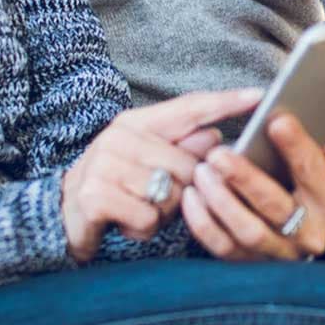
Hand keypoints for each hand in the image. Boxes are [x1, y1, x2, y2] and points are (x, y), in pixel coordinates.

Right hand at [61, 88, 260, 262]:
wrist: (64, 215)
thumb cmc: (118, 187)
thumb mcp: (149, 164)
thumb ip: (182, 148)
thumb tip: (213, 135)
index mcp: (136, 122)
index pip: (189, 108)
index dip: (225, 102)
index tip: (260, 96)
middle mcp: (119, 137)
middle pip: (187, 166)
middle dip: (184, 191)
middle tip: (158, 197)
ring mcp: (105, 164)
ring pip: (169, 195)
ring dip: (162, 213)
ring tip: (139, 208)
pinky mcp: (96, 195)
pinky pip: (147, 217)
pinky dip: (143, 228)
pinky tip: (126, 222)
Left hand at [181, 113, 324, 261]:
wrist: (293, 228)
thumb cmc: (302, 182)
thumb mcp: (320, 155)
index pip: (314, 172)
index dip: (296, 146)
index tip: (276, 121)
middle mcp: (311, 234)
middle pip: (277, 207)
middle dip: (246, 178)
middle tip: (219, 154)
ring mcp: (279, 252)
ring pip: (248, 231)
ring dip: (221, 201)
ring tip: (201, 172)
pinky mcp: (250, 263)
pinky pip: (223, 248)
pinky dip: (203, 223)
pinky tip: (192, 197)